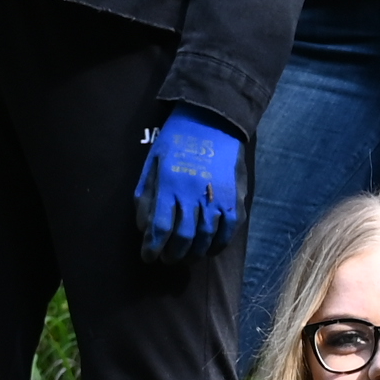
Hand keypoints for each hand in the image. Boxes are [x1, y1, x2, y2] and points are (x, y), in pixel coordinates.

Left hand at [136, 110, 244, 261]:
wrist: (213, 120)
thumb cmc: (176, 141)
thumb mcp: (152, 164)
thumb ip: (147, 196)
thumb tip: (143, 227)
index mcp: (170, 185)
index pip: (160, 228)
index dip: (153, 248)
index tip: (148, 257)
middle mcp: (194, 194)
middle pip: (183, 238)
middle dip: (172, 254)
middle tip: (166, 259)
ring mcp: (218, 197)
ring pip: (206, 237)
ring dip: (194, 253)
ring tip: (185, 257)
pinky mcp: (236, 197)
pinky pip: (229, 229)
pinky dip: (219, 244)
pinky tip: (209, 249)